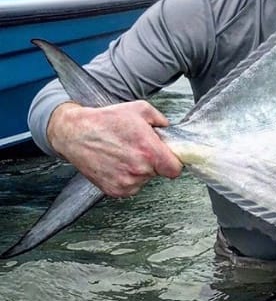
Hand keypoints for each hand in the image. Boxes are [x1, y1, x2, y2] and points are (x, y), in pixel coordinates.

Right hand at [47, 101, 182, 196]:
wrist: (75, 133)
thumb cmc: (106, 120)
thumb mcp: (140, 109)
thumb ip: (161, 120)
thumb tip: (169, 129)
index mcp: (150, 151)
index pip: (175, 169)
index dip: (173, 161)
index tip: (167, 156)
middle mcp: (139, 170)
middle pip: (159, 172)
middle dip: (154, 161)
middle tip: (139, 147)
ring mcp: (126, 183)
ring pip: (144, 179)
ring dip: (139, 169)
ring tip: (124, 153)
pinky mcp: (114, 191)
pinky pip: (130, 186)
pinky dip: (126, 177)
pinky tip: (116, 162)